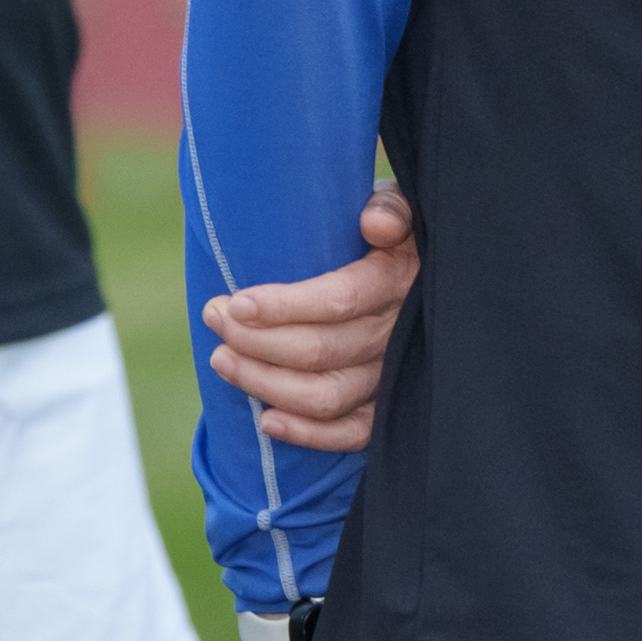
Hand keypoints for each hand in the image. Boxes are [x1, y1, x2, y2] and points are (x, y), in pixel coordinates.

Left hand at [203, 189, 417, 451]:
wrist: (427, 273)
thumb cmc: (395, 235)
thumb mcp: (402, 206)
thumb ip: (391, 208)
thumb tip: (375, 223)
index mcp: (397, 279)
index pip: (338, 301)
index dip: (283, 307)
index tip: (235, 303)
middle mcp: (398, 333)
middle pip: (320, 350)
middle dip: (256, 340)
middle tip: (214, 317)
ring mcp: (395, 375)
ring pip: (327, 395)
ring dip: (267, 384)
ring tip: (222, 360)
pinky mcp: (389, 407)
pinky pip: (352, 433)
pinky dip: (308, 433)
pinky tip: (267, 421)